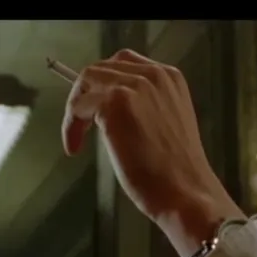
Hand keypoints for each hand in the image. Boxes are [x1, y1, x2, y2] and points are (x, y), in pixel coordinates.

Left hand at [61, 49, 242, 255]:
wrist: (186, 192)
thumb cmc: (177, 170)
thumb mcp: (166, 122)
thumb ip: (146, 105)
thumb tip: (110, 106)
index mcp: (170, 77)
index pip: (125, 63)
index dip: (105, 84)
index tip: (97, 106)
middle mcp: (153, 74)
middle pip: (102, 68)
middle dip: (86, 93)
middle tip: (82, 122)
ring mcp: (133, 86)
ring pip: (86, 82)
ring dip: (76, 108)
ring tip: (77, 138)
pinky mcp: (114, 103)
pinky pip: (77, 106)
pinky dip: (71, 127)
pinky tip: (75, 148)